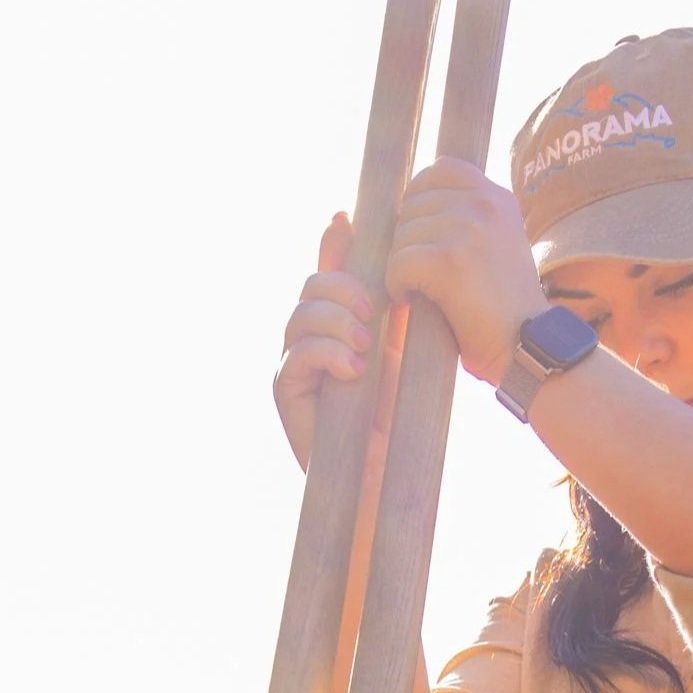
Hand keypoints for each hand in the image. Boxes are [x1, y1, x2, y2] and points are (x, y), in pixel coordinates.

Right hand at [273, 211, 401, 473]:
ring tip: (367, 345)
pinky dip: (326, 354)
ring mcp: (294, 363)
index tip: (347, 221)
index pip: (328, 268)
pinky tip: (353, 370)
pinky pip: (296, 354)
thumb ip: (397, 301)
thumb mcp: (406, 344)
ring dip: (336, 321)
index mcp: (338, 320)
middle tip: (376, 310)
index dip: (333, 243)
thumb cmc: (401, 411)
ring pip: (301, 316)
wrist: (387, 471)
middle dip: (343, 289)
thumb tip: (403, 253)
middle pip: (312, 286)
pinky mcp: (286, 392)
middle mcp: (310, 337)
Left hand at [385, 156, 545, 384]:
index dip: (417, 198)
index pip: (441, 169)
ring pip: (403, 234)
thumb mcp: (497, 248)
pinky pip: (400, 262)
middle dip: (407, 240)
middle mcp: (484, 204)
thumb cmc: (506, 311)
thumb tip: (414, 207)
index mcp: (497, 198)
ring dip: (400, 265)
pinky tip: (408, 300)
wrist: (527, 345)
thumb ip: (469, 222)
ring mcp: (468, 228)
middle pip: (414, 203)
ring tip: (415, 289)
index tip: (418, 234)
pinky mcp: (449, 260)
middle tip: (415, 273)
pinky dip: (396, 285)